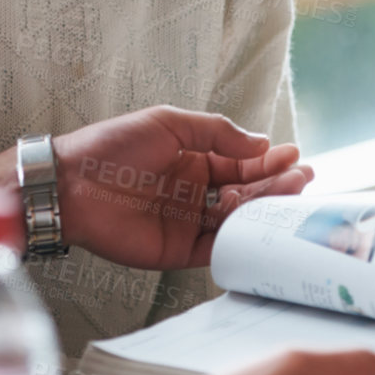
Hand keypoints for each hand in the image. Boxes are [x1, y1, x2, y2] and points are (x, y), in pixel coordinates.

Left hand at [51, 106, 312, 270]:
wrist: (70, 183)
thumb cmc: (112, 146)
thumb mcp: (169, 124)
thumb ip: (216, 133)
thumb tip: (260, 144)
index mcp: (191, 160)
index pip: (239, 163)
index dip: (267, 160)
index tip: (293, 155)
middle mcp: (194, 192)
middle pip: (245, 192)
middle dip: (276, 184)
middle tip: (303, 178)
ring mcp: (187, 222)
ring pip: (237, 220)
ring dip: (265, 210)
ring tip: (292, 196)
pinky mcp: (177, 250)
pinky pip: (217, 249)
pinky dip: (241, 241)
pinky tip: (263, 228)